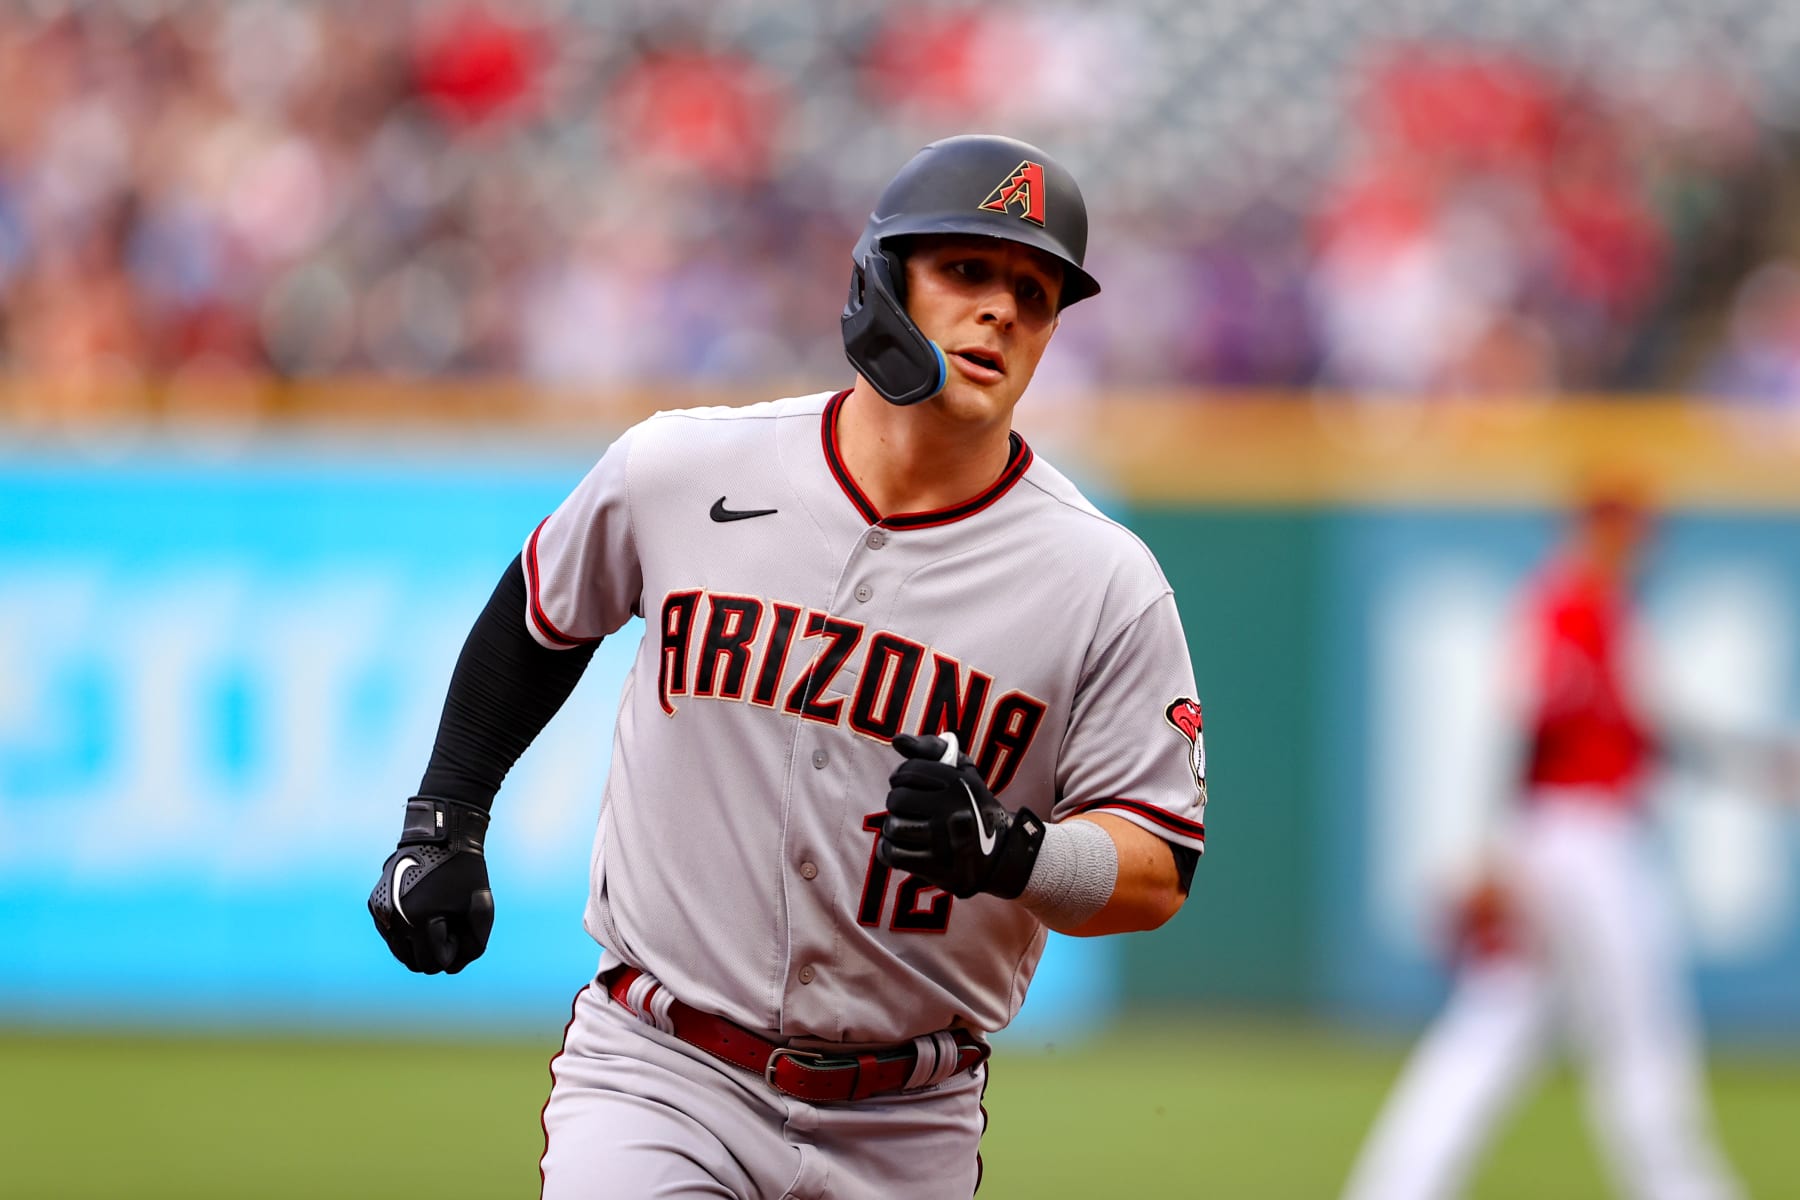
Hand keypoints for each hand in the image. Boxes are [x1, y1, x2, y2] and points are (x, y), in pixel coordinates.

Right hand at [367, 797, 494, 973]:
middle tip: (449, 922)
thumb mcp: (482, 909)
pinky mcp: (375, 905)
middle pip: (415, 964)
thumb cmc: (466, 873)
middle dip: (436, 951)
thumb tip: (449, 969)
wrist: (442, 835)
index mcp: (418, 920)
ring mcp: (381, 912)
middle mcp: (393, 919)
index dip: (453, 947)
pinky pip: (391, 934)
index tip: (458, 921)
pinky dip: (406, 931)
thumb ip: (473, 946)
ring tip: (436, 918)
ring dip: (420, 945)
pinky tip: (421, 911)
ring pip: (400, 953)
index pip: (436, 964)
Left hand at [878, 732, 1044, 898]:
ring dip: (896, 828)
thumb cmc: (973, 806)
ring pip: (893, 827)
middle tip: (912, 809)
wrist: (999, 854)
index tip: (911, 785)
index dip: (902, 777)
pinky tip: (901, 846)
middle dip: (899, 803)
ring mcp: (945, 842)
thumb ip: (931, 748)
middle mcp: (953, 810)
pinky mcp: (936, 868)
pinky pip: (893, 854)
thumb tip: (898, 740)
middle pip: (896, 799)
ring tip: (910, 828)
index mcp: (959, 783)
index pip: (907, 771)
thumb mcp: (963, 770)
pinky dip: (889, 850)